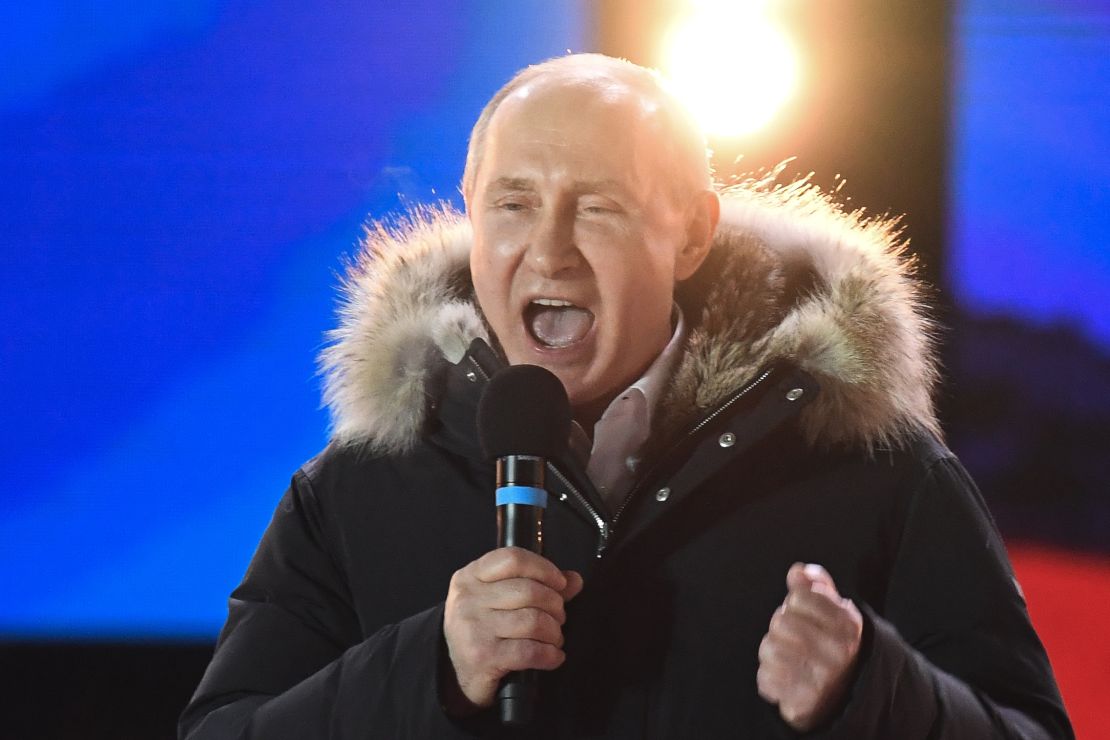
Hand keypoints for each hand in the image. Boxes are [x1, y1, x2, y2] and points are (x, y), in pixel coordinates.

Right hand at [443, 547, 583, 707]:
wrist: (458, 673)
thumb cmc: (484, 630)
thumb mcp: (501, 600)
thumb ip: (538, 585)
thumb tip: (574, 579)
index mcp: (470, 576)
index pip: (513, 559)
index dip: (544, 568)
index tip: (559, 584)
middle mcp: (467, 599)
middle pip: (529, 591)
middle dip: (555, 606)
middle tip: (558, 618)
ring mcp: (473, 628)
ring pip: (533, 621)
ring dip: (554, 632)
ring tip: (554, 638)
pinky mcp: (483, 657)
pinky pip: (530, 651)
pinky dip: (549, 655)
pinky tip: (552, 656)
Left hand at [757, 563, 862, 731]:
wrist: (845, 696)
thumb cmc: (832, 643)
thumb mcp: (834, 610)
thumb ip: (816, 585)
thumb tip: (797, 571)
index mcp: (847, 625)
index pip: (799, 597)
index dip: (795, 603)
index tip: (804, 615)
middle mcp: (837, 652)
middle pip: (780, 622)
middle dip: (780, 628)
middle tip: (793, 639)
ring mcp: (821, 679)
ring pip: (769, 649)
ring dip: (771, 652)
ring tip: (787, 657)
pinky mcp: (803, 702)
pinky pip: (765, 678)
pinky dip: (769, 677)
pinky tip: (785, 678)